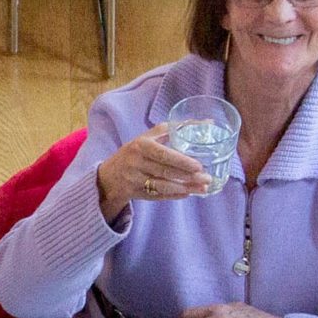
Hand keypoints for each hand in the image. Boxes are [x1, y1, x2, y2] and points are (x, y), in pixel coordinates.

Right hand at [98, 124, 213, 221]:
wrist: (110, 175)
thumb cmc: (136, 151)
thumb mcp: (148, 137)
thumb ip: (175, 129)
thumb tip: (207, 122)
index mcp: (141, 145)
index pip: (163, 154)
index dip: (181, 161)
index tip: (198, 165)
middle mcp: (136, 163)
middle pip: (165, 172)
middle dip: (188, 176)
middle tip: (207, 178)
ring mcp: (135, 180)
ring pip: (163, 186)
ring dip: (184, 188)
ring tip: (203, 188)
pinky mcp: (136, 194)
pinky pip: (158, 196)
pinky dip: (174, 196)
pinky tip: (188, 194)